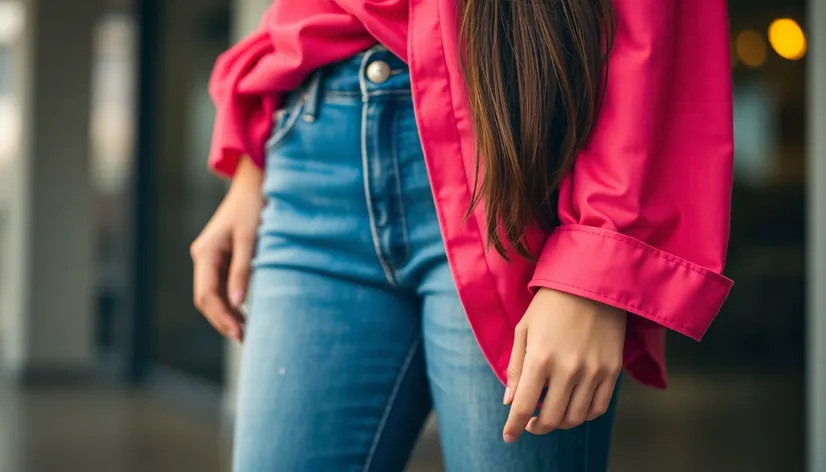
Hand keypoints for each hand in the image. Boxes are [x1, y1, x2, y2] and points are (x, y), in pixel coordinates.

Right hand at [190, 157, 263, 342]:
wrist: (255, 183)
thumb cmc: (254, 207)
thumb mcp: (252, 239)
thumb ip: (244, 271)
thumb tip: (238, 305)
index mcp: (206, 253)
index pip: (207, 295)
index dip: (221, 318)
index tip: (240, 333)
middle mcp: (203, 257)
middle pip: (207, 299)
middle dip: (223, 320)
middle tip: (246, 340)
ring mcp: (210, 258)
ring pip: (213, 295)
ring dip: (228, 314)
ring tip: (247, 333)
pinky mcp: (221, 257)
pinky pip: (222, 286)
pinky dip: (232, 302)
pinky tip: (246, 314)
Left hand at [502, 288, 625, 442]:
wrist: (592, 281)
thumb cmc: (550, 304)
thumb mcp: (524, 330)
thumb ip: (516, 368)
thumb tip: (510, 401)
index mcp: (540, 358)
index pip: (524, 406)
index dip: (514, 427)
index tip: (509, 437)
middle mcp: (568, 369)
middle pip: (551, 419)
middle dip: (537, 427)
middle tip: (531, 423)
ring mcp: (593, 371)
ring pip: (575, 418)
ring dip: (559, 423)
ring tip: (551, 414)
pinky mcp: (612, 370)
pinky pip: (599, 407)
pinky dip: (584, 415)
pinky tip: (573, 408)